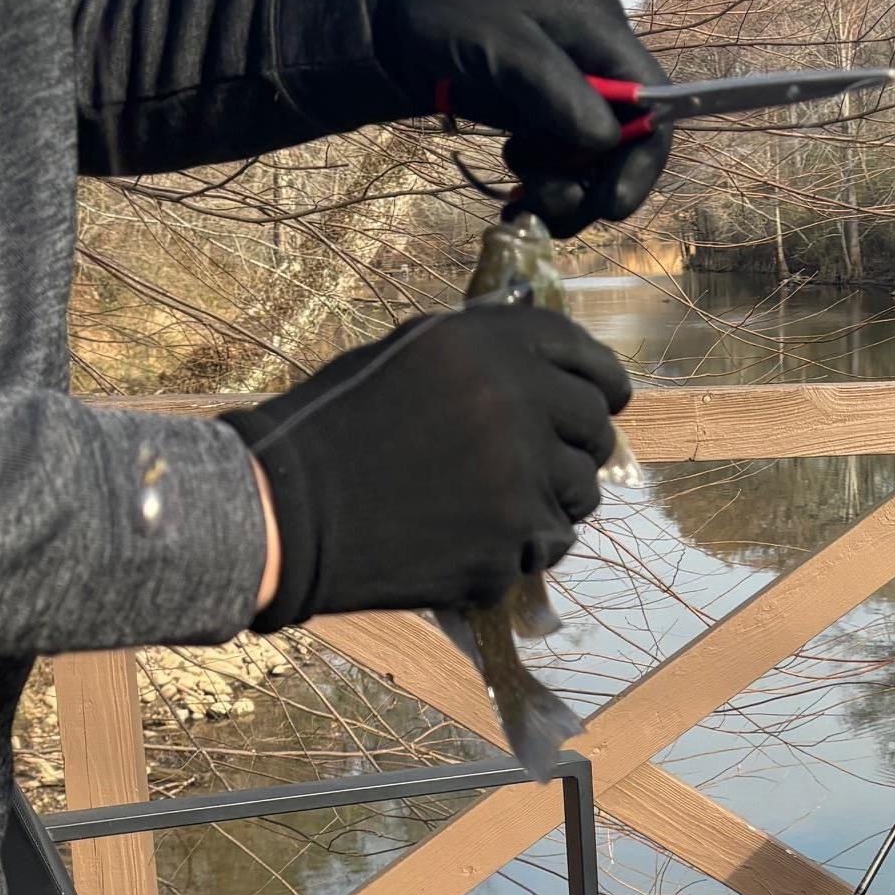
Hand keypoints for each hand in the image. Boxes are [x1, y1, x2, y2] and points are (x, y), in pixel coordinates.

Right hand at [224, 304, 632, 629]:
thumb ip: (483, 354)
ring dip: (554, 503)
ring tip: (501, 508)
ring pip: (580, 495)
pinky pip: (546, 548)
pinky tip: (472, 543)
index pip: (583, 357)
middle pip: (594, 429)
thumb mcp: (407, 357)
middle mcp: (515, 401)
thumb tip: (547, 365)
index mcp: (488, 344)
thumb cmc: (334, 429)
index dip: (603, 383)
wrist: (286, 510)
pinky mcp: (510, 544)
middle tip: (549, 466)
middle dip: (580, 448)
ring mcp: (518, 478)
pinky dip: (520, 550)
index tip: (608, 402)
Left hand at [361, 0, 671, 237]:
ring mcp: (572, 91)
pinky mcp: (547, 115)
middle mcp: (597, 61)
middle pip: (628, 141)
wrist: (398, 13)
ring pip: (595, 163)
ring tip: (520, 196)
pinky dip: (545, 190)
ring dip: (565, 193)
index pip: (653, 101)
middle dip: (595, 184)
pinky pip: (564, 166)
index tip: (611, 204)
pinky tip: (514, 198)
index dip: (643, 157)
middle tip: (551, 207)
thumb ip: (554, 89)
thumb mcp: (501, 44)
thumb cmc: (449, 12)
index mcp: (600, 29)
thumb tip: (606, 139)